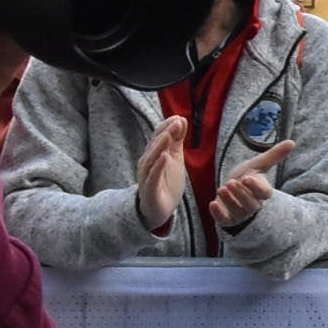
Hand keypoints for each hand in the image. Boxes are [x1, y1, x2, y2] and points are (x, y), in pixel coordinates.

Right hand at [134, 116, 189, 232]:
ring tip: (168, 136)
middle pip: (155, 146)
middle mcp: (148, 163)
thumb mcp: (175, 158)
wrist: (160, 209)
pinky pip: (152, 177)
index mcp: (154, 155)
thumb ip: (177, 140)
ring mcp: (147, 177)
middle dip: (165, 133)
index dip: (167, 127)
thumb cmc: (166, 181)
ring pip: (151, 159)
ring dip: (159, 146)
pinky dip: (158, 167)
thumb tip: (181, 119)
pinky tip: (165, 157)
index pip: (159, 137)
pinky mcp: (149, 190)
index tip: (180, 118)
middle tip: (176, 122)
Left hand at [210, 137, 293, 231]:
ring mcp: (239, 214)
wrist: (228, 191)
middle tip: (232, 182)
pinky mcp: (226, 219)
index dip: (256, 188)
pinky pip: (224, 220)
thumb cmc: (245, 177)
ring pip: (238, 212)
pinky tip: (212, 204)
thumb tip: (292, 142)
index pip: (264, 194)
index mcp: (261, 192)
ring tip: (222, 189)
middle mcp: (252, 205)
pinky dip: (218, 214)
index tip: (247, 178)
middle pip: (251, 204)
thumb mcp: (257, 165)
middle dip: (241, 194)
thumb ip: (273, 155)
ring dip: (230, 201)